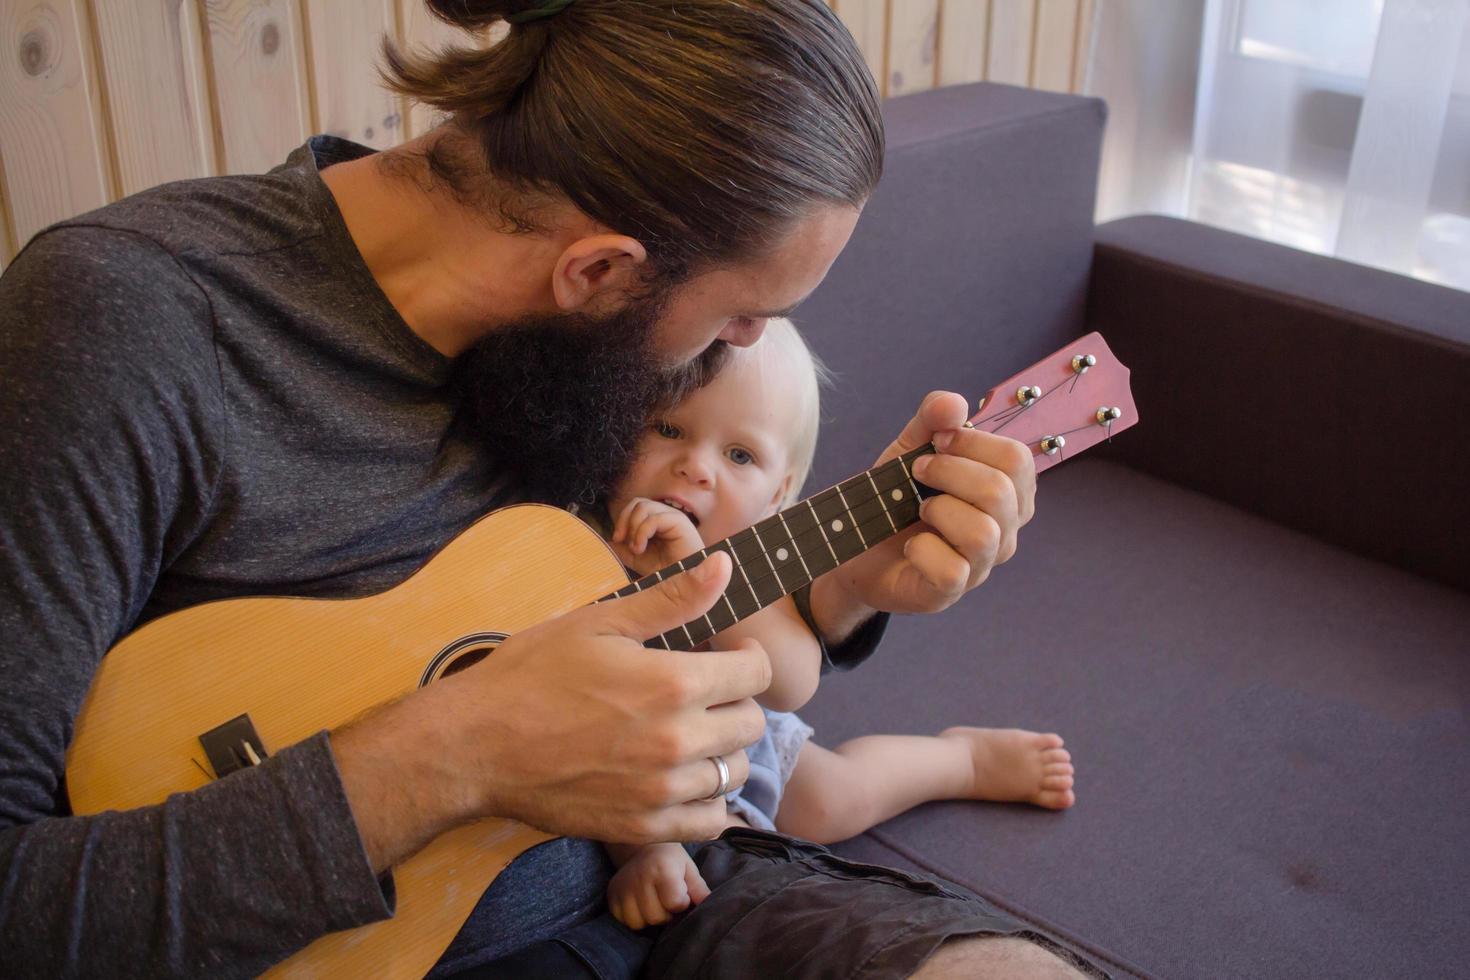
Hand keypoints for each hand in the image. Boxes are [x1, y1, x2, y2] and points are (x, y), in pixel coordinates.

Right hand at [334, 552, 769, 869]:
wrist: (476, 744)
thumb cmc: (532, 674)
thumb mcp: (600, 622)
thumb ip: (672, 598)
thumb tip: (726, 567)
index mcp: (673, 683)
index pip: (756, 673)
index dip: (747, 657)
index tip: (728, 654)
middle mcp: (678, 740)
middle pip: (751, 723)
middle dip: (736, 701)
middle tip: (703, 692)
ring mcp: (661, 790)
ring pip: (734, 772)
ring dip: (722, 750)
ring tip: (691, 732)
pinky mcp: (642, 827)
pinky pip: (709, 822)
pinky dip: (707, 801)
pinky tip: (683, 779)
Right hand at [608, 842, 711, 929]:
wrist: (641, 846)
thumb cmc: (670, 859)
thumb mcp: (688, 868)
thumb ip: (699, 889)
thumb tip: (708, 906)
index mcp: (662, 868)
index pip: (675, 903)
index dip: (681, 902)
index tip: (680, 892)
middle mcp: (640, 876)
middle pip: (656, 917)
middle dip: (666, 913)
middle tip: (666, 899)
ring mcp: (623, 886)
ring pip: (639, 922)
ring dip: (649, 917)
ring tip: (653, 902)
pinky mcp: (612, 894)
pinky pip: (624, 920)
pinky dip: (634, 917)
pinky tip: (640, 903)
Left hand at [610, 497, 703, 573]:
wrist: (681, 583)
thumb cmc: (664, 571)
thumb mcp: (636, 558)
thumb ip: (622, 546)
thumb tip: (606, 538)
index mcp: (657, 520)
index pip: (635, 506)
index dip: (622, 519)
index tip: (616, 539)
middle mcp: (666, 515)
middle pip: (638, 502)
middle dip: (624, 520)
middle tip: (621, 540)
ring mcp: (673, 517)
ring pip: (643, 507)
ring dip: (633, 528)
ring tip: (636, 548)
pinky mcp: (679, 522)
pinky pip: (653, 518)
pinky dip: (641, 533)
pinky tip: (641, 548)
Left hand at [824, 391, 1036, 617]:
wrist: (855, 546)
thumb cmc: (894, 497)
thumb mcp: (909, 448)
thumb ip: (932, 420)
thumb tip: (953, 404)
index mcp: (1007, 492)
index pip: (1017, 460)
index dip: (973, 442)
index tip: (937, 442)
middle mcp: (1005, 531)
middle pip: (1001, 492)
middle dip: (950, 471)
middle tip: (916, 472)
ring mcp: (981, 566)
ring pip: (983, 533)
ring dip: (939, 510)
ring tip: (918, 509)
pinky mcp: (950, 592)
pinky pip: (952, 570)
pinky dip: (923, 550)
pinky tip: (911, 545)